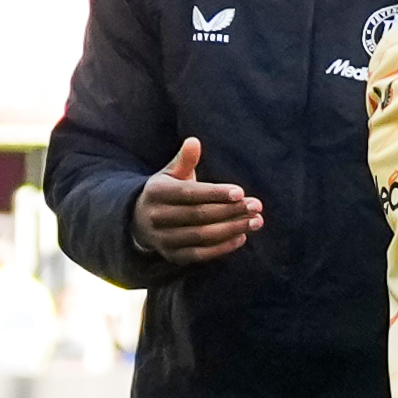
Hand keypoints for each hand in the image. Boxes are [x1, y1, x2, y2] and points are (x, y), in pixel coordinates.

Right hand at [128, 133, 267, 261]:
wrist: (141, 221)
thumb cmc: (167, 192)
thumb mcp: (171, 173)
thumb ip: (185, 160)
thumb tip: (194, 141)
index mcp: (156, 192)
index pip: (190, 194)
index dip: (215, 194)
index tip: (240, 192)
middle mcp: (157, 217)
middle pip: (199, 215)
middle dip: (231, 211)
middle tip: (256, 206)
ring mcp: (164, 240)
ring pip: (202, 236)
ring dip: (232, 229)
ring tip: (256, 221)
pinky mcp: (173, 256)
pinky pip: (201, 254)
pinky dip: (223, 247)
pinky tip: (242, 236)